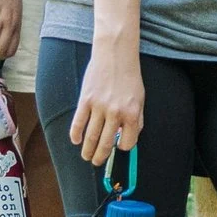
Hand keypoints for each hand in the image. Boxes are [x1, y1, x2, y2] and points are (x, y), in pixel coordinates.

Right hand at [69, 40, 145, 163]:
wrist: (115, 54)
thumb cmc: (129, 76)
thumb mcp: (140, 98)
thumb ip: (136, 118)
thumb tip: (129, 137)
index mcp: (132, 113)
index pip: (127, 142)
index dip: (123, 147)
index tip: (119, 146)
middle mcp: (115, 113)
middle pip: (106, 143)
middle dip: (101, 157)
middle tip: (97, 162)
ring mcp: (99, 107)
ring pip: (90, 137)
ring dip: (87, 151)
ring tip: (86, 157)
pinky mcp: (85, 100)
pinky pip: (78, 123)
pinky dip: (75, 135)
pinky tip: (76, 141)